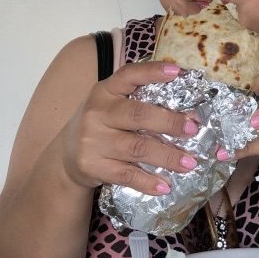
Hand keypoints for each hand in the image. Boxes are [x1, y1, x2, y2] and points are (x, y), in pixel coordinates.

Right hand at [60, 61, 199, 194]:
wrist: (65, 156)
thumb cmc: (100, 125)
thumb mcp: (110, 105)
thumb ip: (139, 103)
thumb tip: (188, 115)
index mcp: (105, 91)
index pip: (129, 75)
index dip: (153, 71)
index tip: (178, 72)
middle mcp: (96, 112)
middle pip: (138, 115)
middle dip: (169, 122)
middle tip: (193, 130)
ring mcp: (92, 140)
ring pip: (137, 148)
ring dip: (167, 157)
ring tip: (190, 163)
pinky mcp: (92, 165)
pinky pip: (126, 175)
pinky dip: (148, 182)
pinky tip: (165, 186)